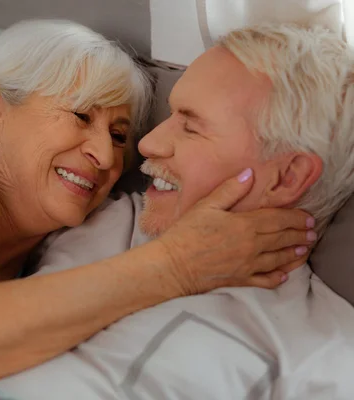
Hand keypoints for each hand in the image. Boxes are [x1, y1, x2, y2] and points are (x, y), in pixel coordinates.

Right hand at [156, 168, 315, 294]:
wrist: (173, 266)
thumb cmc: (185, 234)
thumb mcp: (205, 205)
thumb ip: (230, 190)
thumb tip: (249, 173)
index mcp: (245, 225)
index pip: (278, 219)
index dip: (295, 218)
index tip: (308, 217)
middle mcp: (252, 246)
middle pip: (282, 239)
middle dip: (299, 235)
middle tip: (312, 233)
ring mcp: (247, 265)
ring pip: (279, 259)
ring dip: (294, 254)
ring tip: (303, 250)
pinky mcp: (239, 280)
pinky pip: (265, 280)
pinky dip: (277, 278)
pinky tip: (283, 275)